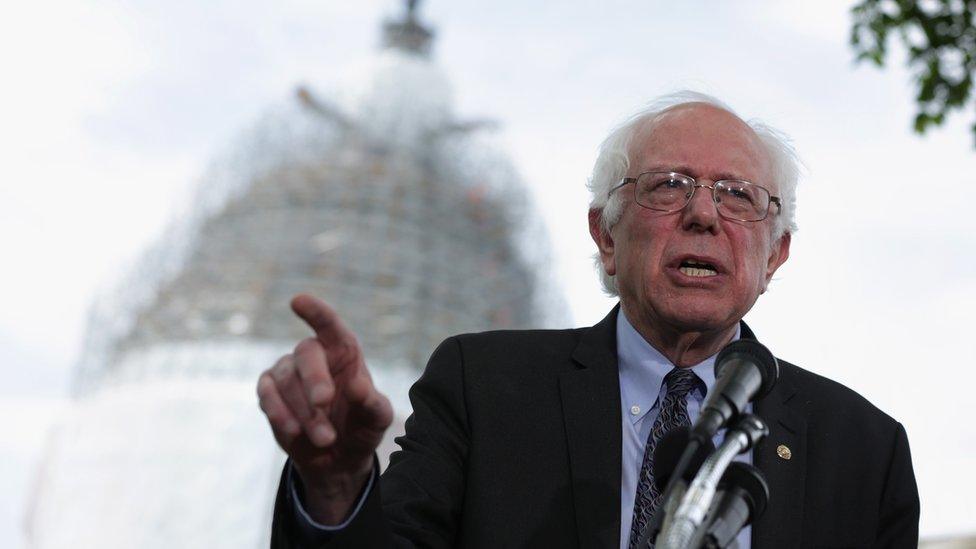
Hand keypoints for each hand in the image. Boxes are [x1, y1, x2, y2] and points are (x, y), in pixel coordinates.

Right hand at [257, 294, 392, 523]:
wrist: (338, 459)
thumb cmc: (362, 428)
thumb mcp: (376, 419)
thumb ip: (372, 402)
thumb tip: (358, 385)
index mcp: (344, 351)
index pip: (330, 325)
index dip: (315, 312)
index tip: (298, 301)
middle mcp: (315, 355)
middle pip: (306, 353)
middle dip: (314, 378)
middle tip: (324, 402)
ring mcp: (288, 371)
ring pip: (287, 380)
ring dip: (305, 412)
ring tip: (326, 439)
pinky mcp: (269, 392)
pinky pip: (267, 394)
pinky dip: (280, 413)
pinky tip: (294, 432)